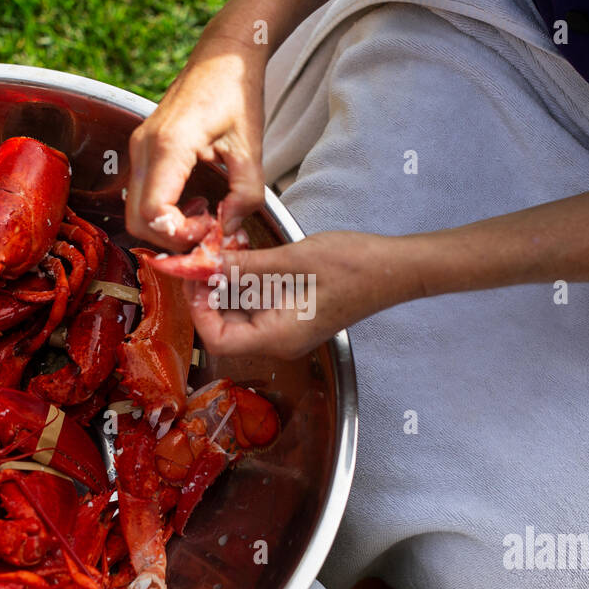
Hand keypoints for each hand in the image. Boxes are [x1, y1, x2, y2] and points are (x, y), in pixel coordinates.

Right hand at [127, 31, 266, 249]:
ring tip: (207, 215)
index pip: (153, 214)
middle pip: (137, 221)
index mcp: (169, 145)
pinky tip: (197, 201)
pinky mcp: (143, 149)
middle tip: (209, 231)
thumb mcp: (251, 147)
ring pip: (136, 211)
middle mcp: (145, 147)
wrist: (222, 56)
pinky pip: (143, 195)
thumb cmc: (236, 92)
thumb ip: (246, 194)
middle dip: (172, 238)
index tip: (211, 229)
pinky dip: (165, 211)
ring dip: (169, 226)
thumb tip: (229, 229)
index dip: (180, 235)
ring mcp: (139, 148)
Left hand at [185, 231, 413, 359]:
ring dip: (228, 282)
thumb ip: (245, 266)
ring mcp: (288, 325)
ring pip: (241, 310)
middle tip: (202, 256)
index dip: (198, 310)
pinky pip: (260, 301)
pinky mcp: (295, 310)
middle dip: (210, 291)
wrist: (396, 268)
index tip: (192, 277)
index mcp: (278, 336)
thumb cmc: (353, 268)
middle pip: (226, 325)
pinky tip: (246, 253)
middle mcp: (280, 338)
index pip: (219, 339)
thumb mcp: (292, 262)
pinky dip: (247, 279)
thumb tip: (204, 265)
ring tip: (224, 249)